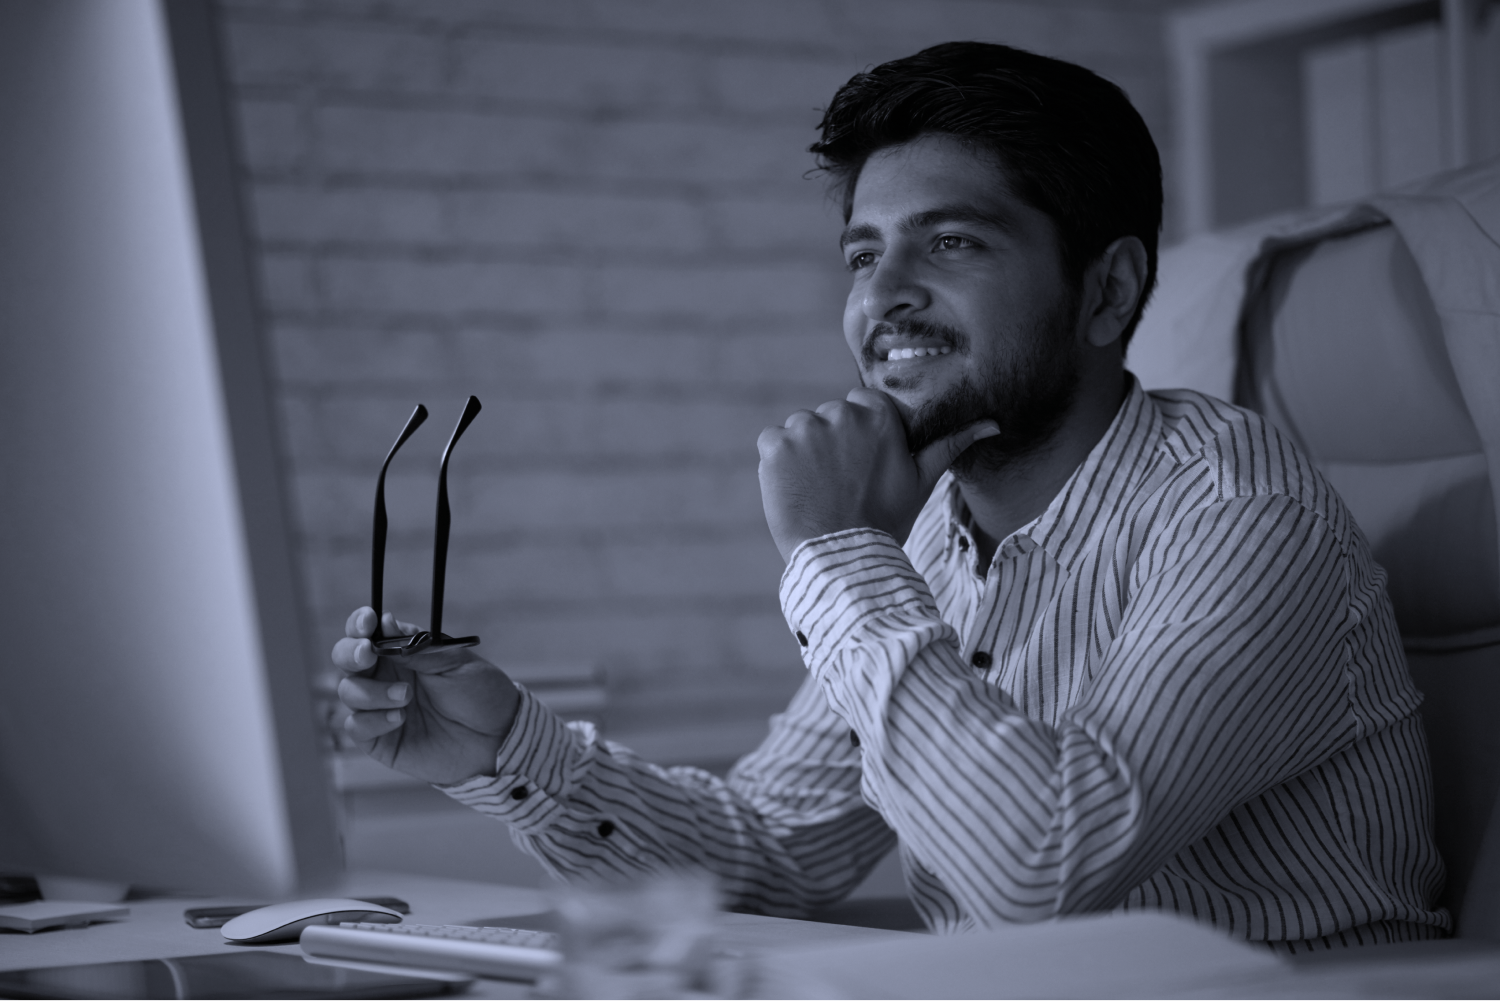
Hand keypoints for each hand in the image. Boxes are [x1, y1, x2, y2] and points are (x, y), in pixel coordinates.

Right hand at [331, 608, 521, 785]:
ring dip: (372, 692)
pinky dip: (373, 720)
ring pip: (348, 691)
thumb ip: (418, 648)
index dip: (359, 624)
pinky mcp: (379, 739)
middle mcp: (385, 677)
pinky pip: (356, 726)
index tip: (367, 621)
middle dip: (350, 653)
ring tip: (406, 697)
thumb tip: (384, 622)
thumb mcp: (455, 663)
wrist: (498, 737)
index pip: (368, 633)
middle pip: (345, 659)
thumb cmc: (480, 694)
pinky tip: (399, 718)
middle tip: (369, 654)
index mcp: (401, 653)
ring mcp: (379, 708)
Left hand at [757, 388, 998, 561]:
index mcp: (878, 413)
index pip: (860, 406)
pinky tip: (797, 491)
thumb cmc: (885, 520)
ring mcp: (805, 427)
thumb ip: (951, 445)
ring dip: (803, 455)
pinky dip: (779, 466)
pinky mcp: (775, 444)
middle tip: (841, 486)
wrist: (841, 558)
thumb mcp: (921, 481)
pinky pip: (772, 444)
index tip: (861, 468)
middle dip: (830, 446)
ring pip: (799, 431)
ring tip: (820, 491)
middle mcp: (841, 412)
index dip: (858, 439)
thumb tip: (992, 423)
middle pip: (828, 419)